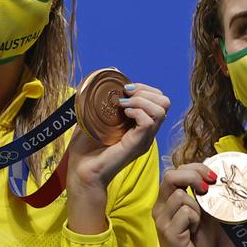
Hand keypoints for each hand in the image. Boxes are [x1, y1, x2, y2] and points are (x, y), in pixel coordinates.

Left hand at [65, 83, 169, 233]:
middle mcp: (147, 133)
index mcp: (140, 127)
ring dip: (140, 100)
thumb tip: (109, 75)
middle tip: (125, 96)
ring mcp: (144, 140)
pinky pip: (148, 122)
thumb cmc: (86, 149)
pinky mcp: (137, 145)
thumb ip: (102, 100)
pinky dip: (136, 111)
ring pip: (161, 110)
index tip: (124, 89)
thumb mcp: (94, 117)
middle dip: (145, 91)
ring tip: (123, 105)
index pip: (158, 100)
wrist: (81, 172)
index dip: (145, 89)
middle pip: (165, 102)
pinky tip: (123, 113)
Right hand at [153, 163, 219, 246]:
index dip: (194, 168)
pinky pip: (185, 212)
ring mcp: (161, 219)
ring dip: (197, 207)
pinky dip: (195, 220)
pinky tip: (193, 232)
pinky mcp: (168, 230)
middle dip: (193, 176)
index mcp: (166, 201)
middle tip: (208, 186)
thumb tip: (214, 178)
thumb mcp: (203, 216)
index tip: (212, 176)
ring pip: (181, 196)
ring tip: (197, 223)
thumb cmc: (196, 243)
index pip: (174, 172)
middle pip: (170, 176)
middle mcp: (160, 207)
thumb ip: (204, 199)